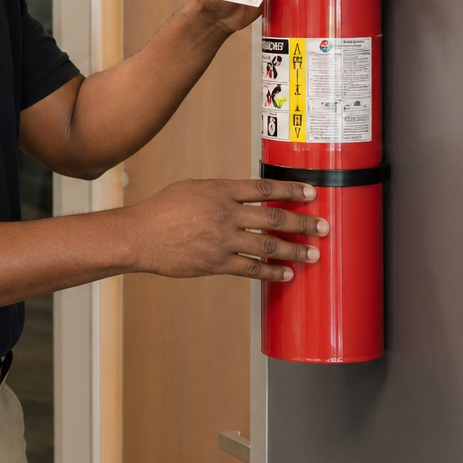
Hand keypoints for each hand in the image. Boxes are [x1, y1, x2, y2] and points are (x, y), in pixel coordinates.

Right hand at [127, 178, 328, 281]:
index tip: (312, 193)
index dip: (291, 190)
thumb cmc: (162, 209)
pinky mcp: (216, 263)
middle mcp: (225, 214)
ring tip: (314, 253)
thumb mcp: (192, 188)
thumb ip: (221, 191)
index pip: (265, 188)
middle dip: (303, 222)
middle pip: (274, 217)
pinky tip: (286, 273)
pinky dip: (271, 272)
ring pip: (268, 245)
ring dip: (295, 249)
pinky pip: (251, 269)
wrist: (139, 236)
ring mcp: (222, 240)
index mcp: (220, 190)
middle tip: (323, 227)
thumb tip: (246, 195)